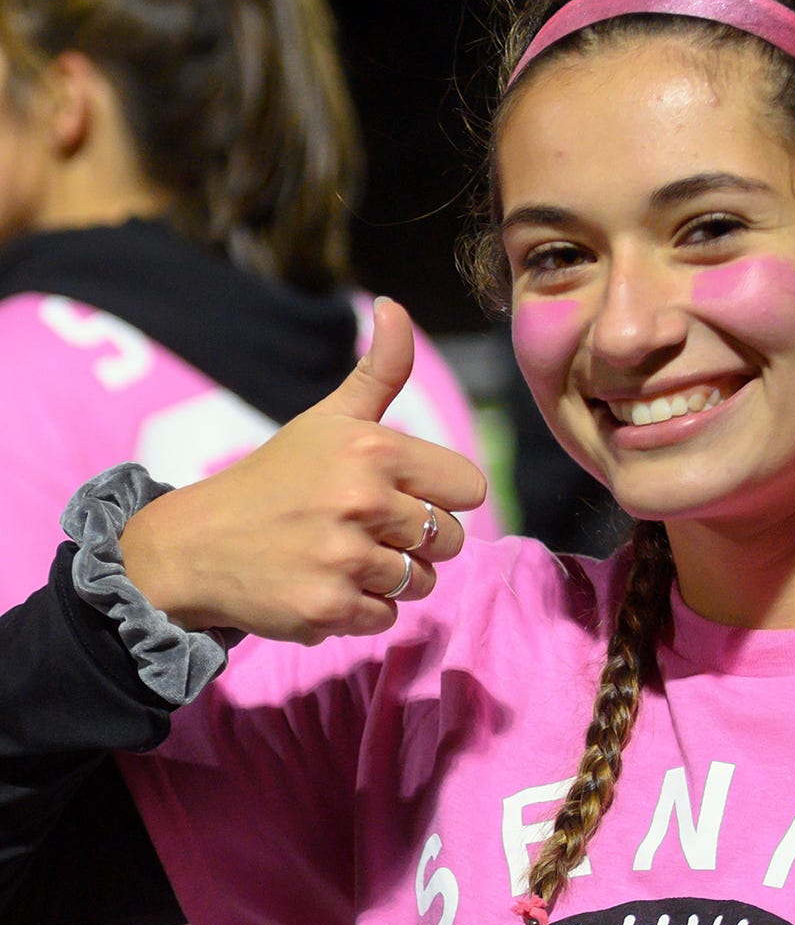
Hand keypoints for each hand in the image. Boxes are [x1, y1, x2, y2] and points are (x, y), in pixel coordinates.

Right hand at [120, 299, 487, 642]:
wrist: (197, 543)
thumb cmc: (276, 478)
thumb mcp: (327, 418)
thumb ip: (379, 372)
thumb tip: (396, 307)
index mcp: (373, 449)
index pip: (467, 489)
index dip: (439, 496)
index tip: (401, 495)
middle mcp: (362, 501)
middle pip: (450, 540)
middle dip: (416, 541)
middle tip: (364, 529)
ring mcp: (345, 559)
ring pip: (423, 583)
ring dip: (391, 578)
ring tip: (342, 556)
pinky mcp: (329, 608)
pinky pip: (386, 618)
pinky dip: (361, 610)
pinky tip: (324, 584)